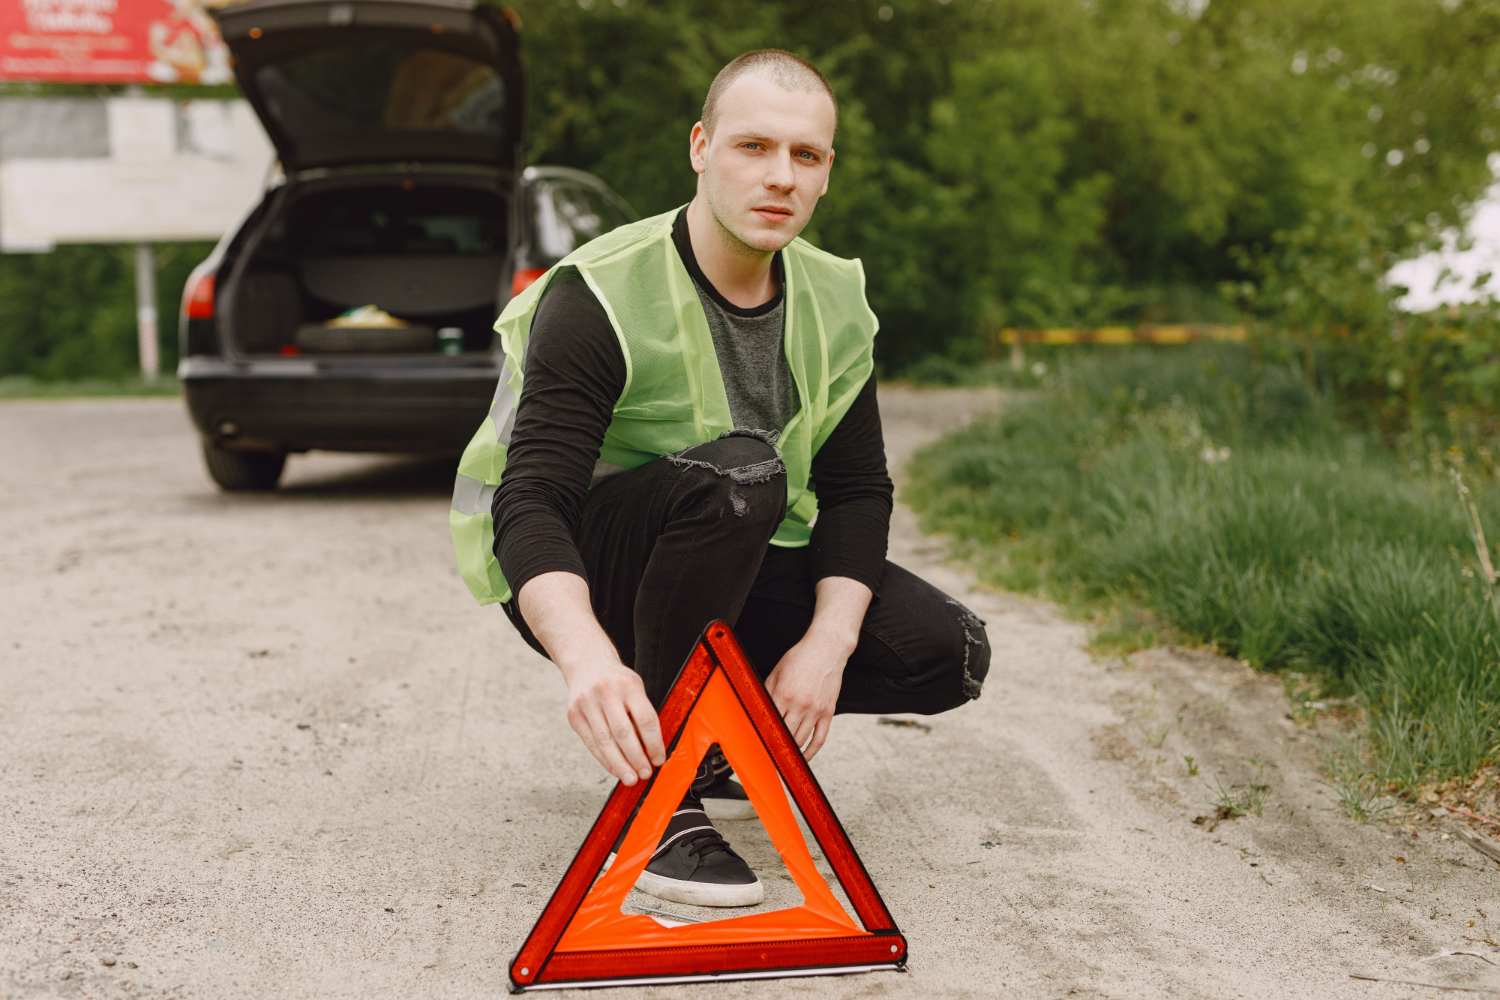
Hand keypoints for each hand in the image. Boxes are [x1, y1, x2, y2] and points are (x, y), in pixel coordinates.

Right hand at [516, 571, 665, 785]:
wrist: (586, 663)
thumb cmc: (617, 680)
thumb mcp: (635, 687)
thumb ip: (642, 714)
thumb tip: (652, 749)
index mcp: (628, 684)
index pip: (645, 719)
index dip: (654, 743)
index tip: (659, 759)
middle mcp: (606, 692)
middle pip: (624, 733)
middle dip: (636, 758)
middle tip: (645, 773)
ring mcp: (586, 703)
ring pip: (605, 741)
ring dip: (620, 764)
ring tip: (631, 778)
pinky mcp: (573, 714)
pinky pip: (591, 742)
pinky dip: (604, 759)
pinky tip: (614, 768)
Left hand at [763, 632, 848, 759]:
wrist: (826, 649)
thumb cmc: (801, 657)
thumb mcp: (776, 672)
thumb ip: (766, 692)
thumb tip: (758, 709)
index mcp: (784, 695)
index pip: (769, 724)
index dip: (763, 736)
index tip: (758, 746)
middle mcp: (800, 705)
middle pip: (784, 736)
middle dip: (775, 747)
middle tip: (767, 756)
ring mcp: (815, 710)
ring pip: (800, 741)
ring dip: (790, 752)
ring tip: (782, 759)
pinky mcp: (828, 712)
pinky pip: (819, 738)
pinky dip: (811, 752)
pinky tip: (803, 757)